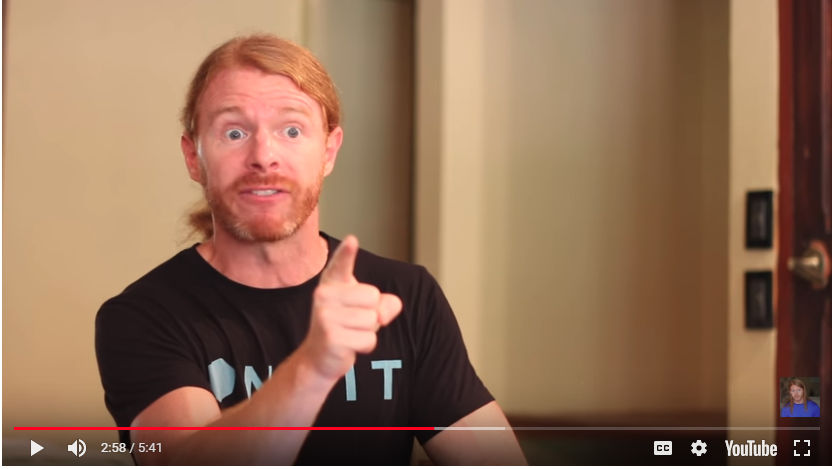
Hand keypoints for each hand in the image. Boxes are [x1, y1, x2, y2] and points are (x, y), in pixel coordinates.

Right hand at [299, 235, 402, 381]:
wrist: (319, 358)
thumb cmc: (346, 327)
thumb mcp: (366, 310)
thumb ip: (383, 304)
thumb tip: (389, 307)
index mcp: (332, 283)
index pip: (341, 264)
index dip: (347, 252)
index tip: (352, 240)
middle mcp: (323, 295)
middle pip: (373, 298)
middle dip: (372, 315)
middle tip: (352, 323)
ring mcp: (325, 316)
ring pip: (372, 320)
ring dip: (368, 332)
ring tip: (350, 334)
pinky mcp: (331, 337)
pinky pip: (369, 339)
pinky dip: (365, 346)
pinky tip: (348, 347)